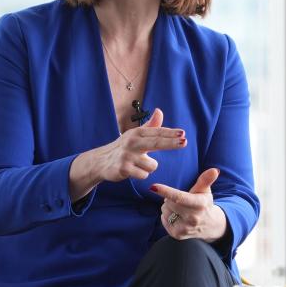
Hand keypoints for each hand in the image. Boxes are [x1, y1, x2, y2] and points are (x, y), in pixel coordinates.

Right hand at [69, 109, 186, 200]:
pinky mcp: (124, 169)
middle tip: (184, 142)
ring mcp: (127, 156)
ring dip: (148, 167)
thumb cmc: (123, 147)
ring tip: (137, 164)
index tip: (183, 133)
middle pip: (156, 143)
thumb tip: (159, 111)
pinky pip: (144, 175)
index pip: (156, 132)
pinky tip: (132, 170)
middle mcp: (132, 142)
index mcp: (136, 133)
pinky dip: (141, 174)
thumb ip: (150, 125)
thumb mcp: (135, 135)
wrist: (101, 161)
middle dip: (171, 143)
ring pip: (152, 165)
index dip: (170, 133)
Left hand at [151, 168, 227, 242]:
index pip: (180, 197)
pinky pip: (163, 219)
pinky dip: (167, 216)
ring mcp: (185, 228)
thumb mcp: (205, 191)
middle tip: (180, 200)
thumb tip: (214, 170)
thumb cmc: (204, 203)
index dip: (166, 191)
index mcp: (200, 204)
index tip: (153, 187)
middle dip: (170, 198)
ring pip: (165, 210)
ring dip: (169, 207)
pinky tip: (177, 217)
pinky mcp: (178, 235)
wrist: (210, 225)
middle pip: (169, 202)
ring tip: (180, 210)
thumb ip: (206, 180)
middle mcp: (193, 218)